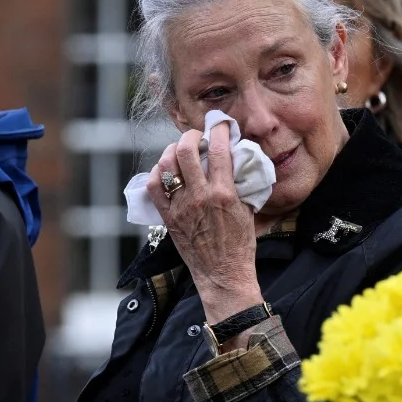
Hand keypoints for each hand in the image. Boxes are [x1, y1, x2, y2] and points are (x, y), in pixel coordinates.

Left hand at [146, 122, 263, 324]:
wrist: (224, 275)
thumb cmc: (240, 245)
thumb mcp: (248, 211)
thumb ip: (242, 185)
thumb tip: (238, 162)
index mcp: (224, 194)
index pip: (219, 150)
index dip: (219, 131)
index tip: (220, 125)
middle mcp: (200, 197)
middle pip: (185, 151)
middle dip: (190, 136)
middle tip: (196, 137)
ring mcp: (181, 207)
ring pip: (166, 166)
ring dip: (171, 152)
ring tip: (179, 151)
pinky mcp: (168, 218)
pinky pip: (153, 188)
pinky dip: (157, 174)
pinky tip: (165, 171)